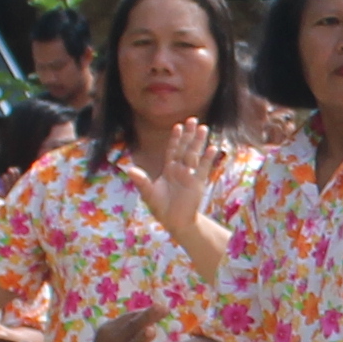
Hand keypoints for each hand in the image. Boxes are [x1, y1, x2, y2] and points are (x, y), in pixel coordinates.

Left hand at [118, 137, 229, 278]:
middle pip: (185, 148)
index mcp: (169, 169)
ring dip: (199, 142)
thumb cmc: (161, 207)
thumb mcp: (149, 193)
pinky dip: (208, 158)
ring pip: (195, 155)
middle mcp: (180, 169)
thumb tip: (129, 169)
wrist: (175, 222)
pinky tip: (213, 148)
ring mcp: (191, 175)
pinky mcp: (198, 183)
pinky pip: (204, 168)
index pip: (172, 149)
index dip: (175, 138)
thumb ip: (141, 180)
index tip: (178, 126)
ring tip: (204, 128)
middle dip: (189, 134)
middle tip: (194, 119)